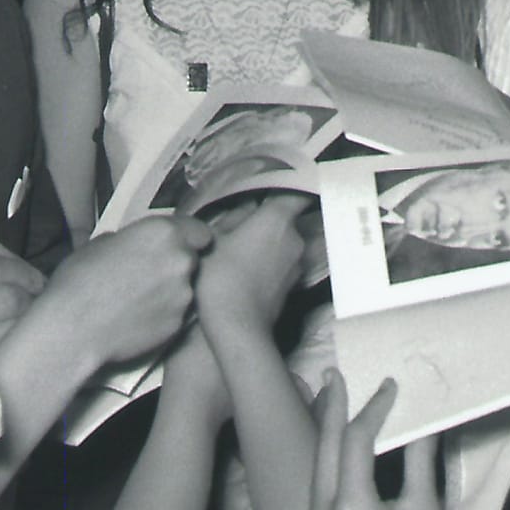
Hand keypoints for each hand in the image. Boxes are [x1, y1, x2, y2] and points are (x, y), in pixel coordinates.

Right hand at [41, 217, 211, 366]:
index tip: (176, 245)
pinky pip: (175, 314)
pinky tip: (136, 319)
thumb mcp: (97, 245)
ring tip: (137, 300)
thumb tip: (127, 244)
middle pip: (193, 260)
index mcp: (164, 233)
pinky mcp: (178, 325)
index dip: (189, 238)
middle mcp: (181, 261)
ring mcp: (183, 296)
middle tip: (149, 274)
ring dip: (169, 292)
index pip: (199, 231)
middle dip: (176, 265)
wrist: (74, 329)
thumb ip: (126, 240)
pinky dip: (162, 315)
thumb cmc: (79, 281)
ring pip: (185, 289)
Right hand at [194, 194, 307, 334]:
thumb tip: (244, 210)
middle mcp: (294, 238)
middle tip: (240, 225)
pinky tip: (245, 273)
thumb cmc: (220, 279)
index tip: (275, 184)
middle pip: (286, 219)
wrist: (237, 326)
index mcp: (276, 219)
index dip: (288, 185)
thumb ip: (231, 220)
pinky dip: (268, 263)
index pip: (296, 191)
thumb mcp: (213, 240)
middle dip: (266, 220)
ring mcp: (297, 264)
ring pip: (283, 243)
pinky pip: (282, 264)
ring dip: (267, 243)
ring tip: (238, 252)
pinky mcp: (293, 285)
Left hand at [306, 374, 453, 509]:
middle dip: (333, 410)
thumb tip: (423, 422)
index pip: (357, 443)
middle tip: (338, 375)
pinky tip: (338, 443)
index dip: (375, 411)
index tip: (391, 387)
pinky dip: (331, 462)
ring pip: (319, 468)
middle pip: (325, 449)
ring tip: (335, 400)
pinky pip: (320, 489)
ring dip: (328, 434)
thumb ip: (417, 462)